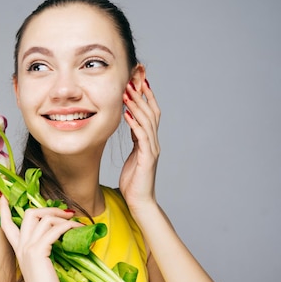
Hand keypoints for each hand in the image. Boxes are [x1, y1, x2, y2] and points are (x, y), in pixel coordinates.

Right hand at [0, 196, 77, 281]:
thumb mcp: (49, 267)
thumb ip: (52, 252)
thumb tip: (73, 240)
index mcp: (20, 250)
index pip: (6, 224)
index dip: (4, 209)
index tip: (3, 197)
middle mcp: (22, 246)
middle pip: (29, 214)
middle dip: (49, 207)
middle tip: (66, 212)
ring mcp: (28, 248)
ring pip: (43, 218)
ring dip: (63, 217)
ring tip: (77, 224)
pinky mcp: (38, 252)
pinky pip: (54, 230)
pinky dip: (68, 227)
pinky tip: (77, 231)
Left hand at [119, 79, 160, 210]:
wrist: (140, 201)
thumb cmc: (134, 181)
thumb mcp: (133, 156)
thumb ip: (135, 140)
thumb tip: (131, 124)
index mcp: (149, 141)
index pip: (150, 114)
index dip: (146, 97)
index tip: (139, 81)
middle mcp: (153, 142)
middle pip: (151, 113)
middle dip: (142, 95)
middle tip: (134, 80)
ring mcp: (152, 149)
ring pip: (147, 122)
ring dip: (136, 105)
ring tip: (127, 92)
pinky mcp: (147, 158)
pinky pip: (141, 136)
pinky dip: (134, 123)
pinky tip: (127, 113)